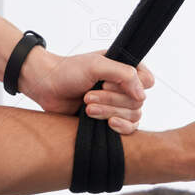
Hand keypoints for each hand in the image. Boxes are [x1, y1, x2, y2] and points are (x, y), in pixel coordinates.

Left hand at [20, 47, 154, 133]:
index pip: (147, 81)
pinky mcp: (111, 120)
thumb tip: (142, 95)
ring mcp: (118, 104)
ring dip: (109, 112)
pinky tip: (107, 124)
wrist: (47, 87)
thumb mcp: (96, 65)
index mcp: (124, 68)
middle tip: (88, 95)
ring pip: (133, 116)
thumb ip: (123, 74)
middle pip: (138, 101)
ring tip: (88, 107)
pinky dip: (120, 127)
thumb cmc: (68, 71)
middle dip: (112, 100)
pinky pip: (129, 129)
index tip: (108, 83)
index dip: (132, 86)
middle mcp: (124, 86)